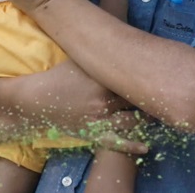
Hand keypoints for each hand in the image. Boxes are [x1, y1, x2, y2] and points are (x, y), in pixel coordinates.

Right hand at [16, 61, 148, 155]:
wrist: (35, 100)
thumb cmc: (56, 77)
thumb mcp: (77, 61)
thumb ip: (98, 55)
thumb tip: (119, 46)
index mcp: (102, 80)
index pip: (132, 79)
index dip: (145, 78)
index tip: (155, 76)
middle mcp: (104, 101)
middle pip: (136, 100)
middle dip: (148, 98)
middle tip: (159, 96)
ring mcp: (100, 120)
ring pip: (132, 121)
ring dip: (145, 119)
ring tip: (155, 116)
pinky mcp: (93, 135)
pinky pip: (117, 143)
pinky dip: (133, 146)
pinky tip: (146, 147)